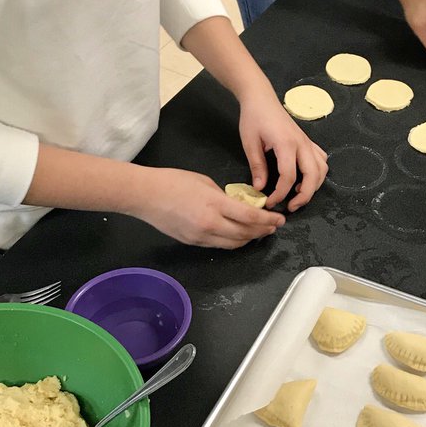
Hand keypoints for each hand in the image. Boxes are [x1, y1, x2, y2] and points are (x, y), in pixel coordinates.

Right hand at [127, 168, 284, 248]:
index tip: (279, 219)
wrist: (145, 195)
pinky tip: (239, 236)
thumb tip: (235, 206)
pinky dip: (233, 242)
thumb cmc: (173, 181)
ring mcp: (201, 237)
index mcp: (215, 204)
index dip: (268, 220)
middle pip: (246, 234)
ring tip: (260, 233)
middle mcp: (211, 225)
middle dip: (263, 231)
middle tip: (274, 226)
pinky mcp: (193, 243)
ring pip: (234, 244)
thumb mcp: (204, 182)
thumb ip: (223, 196)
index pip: (250, 217)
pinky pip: (219, 245)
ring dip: (250, 239)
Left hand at [238, 86, 328, 211]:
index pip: (289, 177)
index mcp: (286, 144)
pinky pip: (321, 159)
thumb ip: (257, 167)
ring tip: (298, 195)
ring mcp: (307, 142)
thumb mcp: (250, 143)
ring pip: (322, 169)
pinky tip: (304, 178)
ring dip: (314, 185)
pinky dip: (317, 173)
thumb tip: (260, 189)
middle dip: (304, 196)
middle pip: (313, 176)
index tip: (269, 202)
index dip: (280, 194)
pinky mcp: (307, 141)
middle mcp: (301, 144)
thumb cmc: (253, 117)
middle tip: (290, 207)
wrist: (261, 98)